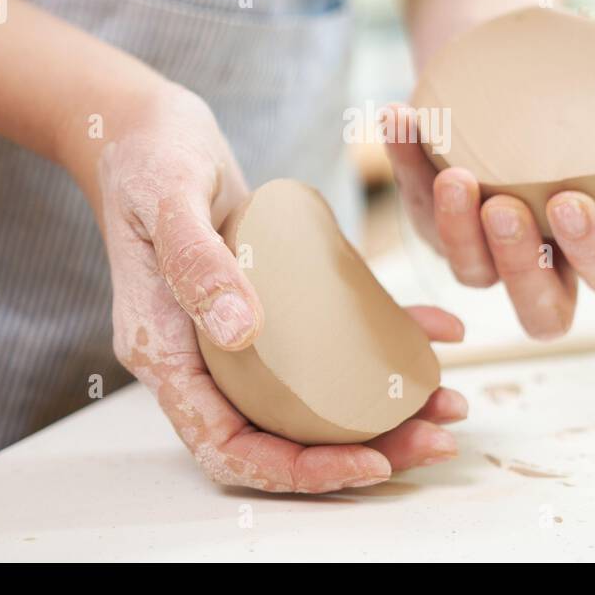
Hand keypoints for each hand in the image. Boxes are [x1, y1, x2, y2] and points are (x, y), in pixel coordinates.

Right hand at [82, 83, 466, 491]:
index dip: (298, 470)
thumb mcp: (167, 198)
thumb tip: (242, 332)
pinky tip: (433, 331)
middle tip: (436, 438)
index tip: (369, 462)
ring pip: (312, 401)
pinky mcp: (270, 304)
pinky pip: (329, 340)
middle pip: (280, 437)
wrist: (147, 125)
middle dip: (361, 452)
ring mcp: (236, 335)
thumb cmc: (148, 156)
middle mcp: (202, 357)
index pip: (227, 447)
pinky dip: (383, 341)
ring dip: (383, 411)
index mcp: (165, 354)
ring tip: (448, 401)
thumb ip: (197, 262)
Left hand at [386, 26, 594, 338]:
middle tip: (504, 207)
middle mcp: (545, 253)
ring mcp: (486, 244)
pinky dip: (406, 164)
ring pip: (471, 274)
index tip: (569, 201)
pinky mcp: (437, 217)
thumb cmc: (581, 66)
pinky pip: (418, 208)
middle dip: (520, 269)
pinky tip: (401, 119)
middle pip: (539, 310)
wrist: (507, 45)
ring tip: (454, 173)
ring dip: (457, 232)